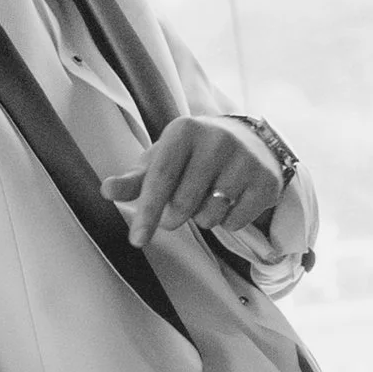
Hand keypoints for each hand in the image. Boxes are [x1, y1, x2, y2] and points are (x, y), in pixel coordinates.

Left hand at [103, 115, 282, 247]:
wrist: (249, 142)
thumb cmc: (194, 155)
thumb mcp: (162, 159)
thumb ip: (135, 178)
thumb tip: (106, 190)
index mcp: (184, 130)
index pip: (160, 179)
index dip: (147, 212)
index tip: (137, 240)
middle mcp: (217, 140)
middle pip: (184, 204)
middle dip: (176, 216)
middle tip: (182, 205)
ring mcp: (245, 160)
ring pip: (210, 217)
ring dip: (204, 217)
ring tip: (210, 196)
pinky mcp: (265, 181)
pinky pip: (235, 222)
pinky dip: (228, 221)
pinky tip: (231, 200)